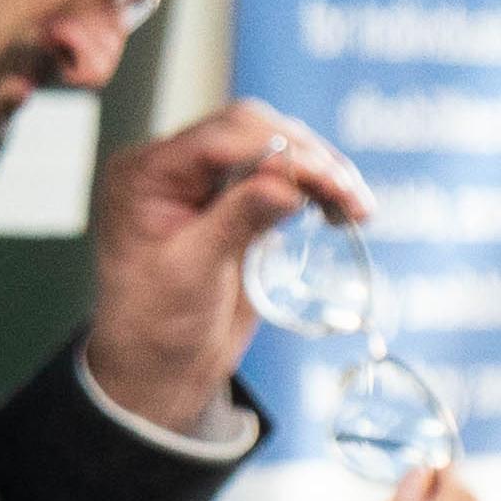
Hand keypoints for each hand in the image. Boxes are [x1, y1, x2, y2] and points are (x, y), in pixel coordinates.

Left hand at [79, 100, 369, 434]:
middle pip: (251, 130)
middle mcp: (173, 167)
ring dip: (320, 170)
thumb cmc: (155, 327)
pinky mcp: (234, 201)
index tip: (326, 179)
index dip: (279, 151)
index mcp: (144, 174)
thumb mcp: (191, 275)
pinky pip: (280, 176)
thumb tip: (285, 183)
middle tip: (349, 196)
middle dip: (307, 157)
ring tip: (356, 207)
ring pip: (273, 147)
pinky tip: (339, 209)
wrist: (159, 369)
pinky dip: (314, 187)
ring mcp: (204, 181)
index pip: (220, 138)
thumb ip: (235, 222)